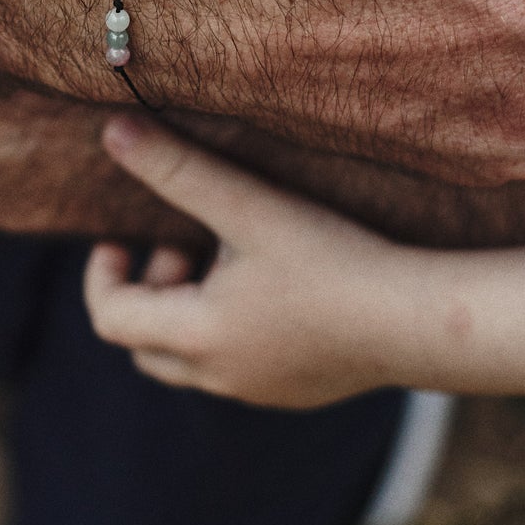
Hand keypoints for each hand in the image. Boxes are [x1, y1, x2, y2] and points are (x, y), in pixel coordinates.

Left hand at [84, 115, 411, 406]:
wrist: (422, 322)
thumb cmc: (335, 261)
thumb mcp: (251, 207)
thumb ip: (179, 169)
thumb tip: (113, 131)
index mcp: (197, 338)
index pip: (110, 319)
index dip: (102, 275)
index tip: (119, 238)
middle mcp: (221, 377)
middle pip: (144, 346)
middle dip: (151, 292)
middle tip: (189, 244)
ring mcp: (262, 391)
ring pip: (192, 359)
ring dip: (192, 309)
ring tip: (235, 258)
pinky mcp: (300, 392)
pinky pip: (239, 367)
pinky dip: (232, 328)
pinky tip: (278, 284)